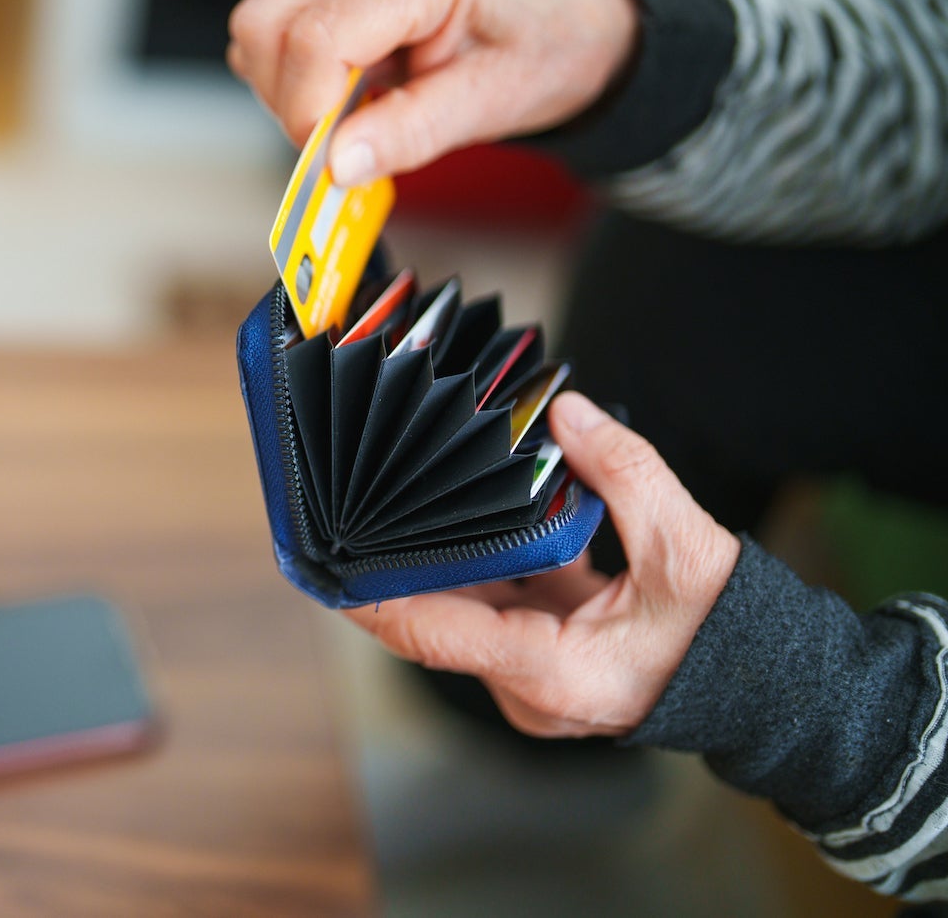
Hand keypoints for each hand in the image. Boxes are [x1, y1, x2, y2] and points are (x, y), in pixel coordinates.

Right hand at [227, 0, 638, 183]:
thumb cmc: (533, 53)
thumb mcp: (489, 105)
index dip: (309, 112)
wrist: (554, 27)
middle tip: (340, 143)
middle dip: (289, 102)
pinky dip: (289, 80)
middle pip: (268, 27)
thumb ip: (411, 133)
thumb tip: (337, 165)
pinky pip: (268, 35)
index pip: (319, 37)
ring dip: (285, 92)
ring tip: (351, 112)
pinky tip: (344, 91)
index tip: (330, 164)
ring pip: (256, 30)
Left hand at [345, 393, 739, 737]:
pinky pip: (495, 603)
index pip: (435, 633)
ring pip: (463, 607)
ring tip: (392, 494)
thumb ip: (626, 473)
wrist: (774, 688)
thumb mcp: (688, 547)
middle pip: (437, 617)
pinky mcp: (545, 655)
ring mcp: (533, 676)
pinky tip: (467, 507)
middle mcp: (529, 688)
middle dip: (396, 561)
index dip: (375, 597)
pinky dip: (484, 560)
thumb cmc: (734, 634)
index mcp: (551, 675)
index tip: (326, 563)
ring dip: (439, 554)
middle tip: (350, 505)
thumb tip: (567, 412)